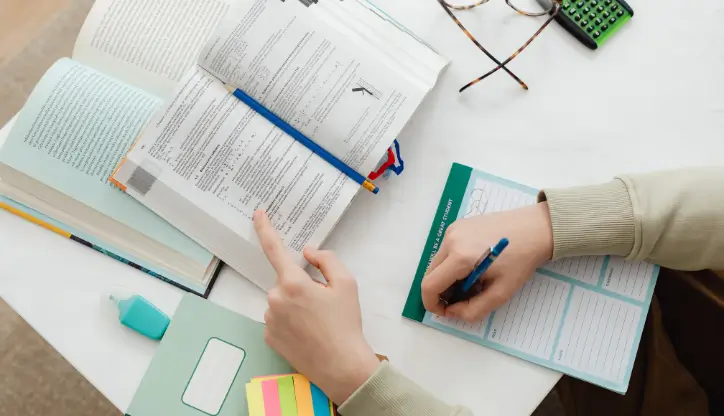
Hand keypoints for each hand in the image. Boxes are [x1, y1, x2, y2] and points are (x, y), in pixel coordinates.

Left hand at [253, 210, 378, 404]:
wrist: (341, 365)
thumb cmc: (346, 323)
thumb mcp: (347, 284)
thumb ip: (326, 259)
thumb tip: (308, 252)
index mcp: (293, 282)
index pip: (274, 248)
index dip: (265, 228)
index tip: (258, 213)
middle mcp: (275, 299)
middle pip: (286, 281)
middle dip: (301, 285)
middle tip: (323, 303)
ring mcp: (269, 319)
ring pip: (281, 300)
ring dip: (295, 304)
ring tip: (317, 321)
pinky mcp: (268, 336)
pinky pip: (277, 319)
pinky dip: (289, 320)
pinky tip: (307, 332)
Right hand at [421, 203, 553, 322]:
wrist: (535, 228)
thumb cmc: (521, 261)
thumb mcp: (501, 293)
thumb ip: (473, 310)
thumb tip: (452, 312)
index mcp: (460, 257)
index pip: (430, 286)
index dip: (432, 304)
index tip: (446, 312)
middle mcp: (451, 240)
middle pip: (430, 274)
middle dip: (441, 292)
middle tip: (463, 299)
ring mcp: (453, 230)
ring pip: (437, 263)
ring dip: (447, 278)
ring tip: (472, 281)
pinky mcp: (458, 225)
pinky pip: (445, 250)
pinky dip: (452, 264)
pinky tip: (473, 266)